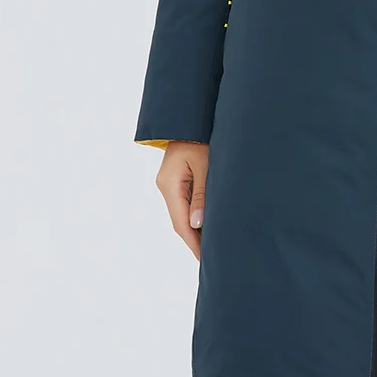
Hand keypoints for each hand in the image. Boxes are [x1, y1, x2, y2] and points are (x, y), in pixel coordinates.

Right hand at [155, 141, 209, 259]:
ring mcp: (169, 183)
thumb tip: (197, 224)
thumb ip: (202, 194)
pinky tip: (206, 225)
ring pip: (181, 213)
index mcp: (169, 184)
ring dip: (194, 229)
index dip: (193, 242)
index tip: (204, 259)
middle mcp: (165, 186)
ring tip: (210, 246)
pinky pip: (184, 203)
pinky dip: (194, 216)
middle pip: (179, 221)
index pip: (181, 223)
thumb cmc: (200, 137)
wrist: (190, 117)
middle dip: (193, 240)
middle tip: (209, 259)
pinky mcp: (176, 179)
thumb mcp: (205, 164)